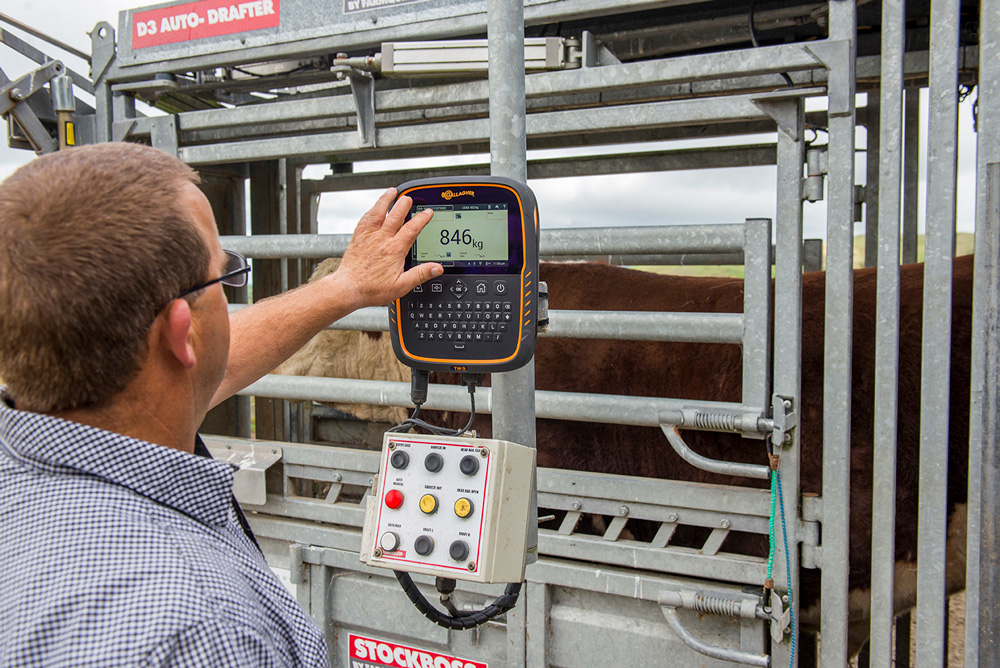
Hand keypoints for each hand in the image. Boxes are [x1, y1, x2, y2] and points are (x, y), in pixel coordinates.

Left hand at [332, 188, 442, 308]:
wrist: (348, 289)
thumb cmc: (372, 289)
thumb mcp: (401, 286)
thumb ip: (420, 275)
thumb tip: (436, 268)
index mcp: (394, 250)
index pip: (411, 229)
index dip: (421, 218)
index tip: (427, 212)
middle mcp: (381, 240)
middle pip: (395, 216)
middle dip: (403, 204)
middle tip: (409, 197)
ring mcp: (368, 237)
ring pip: (378, 213)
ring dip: (385, 200)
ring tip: (392, 191)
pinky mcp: (357, 238)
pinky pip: (365, 220)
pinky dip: (370, 211)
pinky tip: (373, 208)